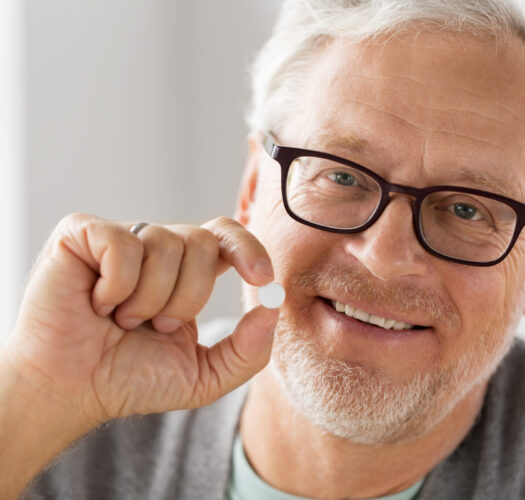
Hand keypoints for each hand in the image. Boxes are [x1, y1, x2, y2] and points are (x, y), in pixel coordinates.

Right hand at [3, 213, 277, 428]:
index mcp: (187, 272)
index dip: (249, 248)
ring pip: (165, 243)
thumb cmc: (130, 379)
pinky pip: (123, 245)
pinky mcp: (83, 234)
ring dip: (148, 299)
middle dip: (188, 297)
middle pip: (203, 242)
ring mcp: (122, 238)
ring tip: (122, 319)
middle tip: (156, 326)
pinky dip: (116, 287)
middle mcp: (158, 249)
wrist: (71, 391)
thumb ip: (248, 350)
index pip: (227, 236)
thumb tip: (272, 308)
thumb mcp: (202, 376)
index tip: (262, 277)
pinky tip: (97, 303)